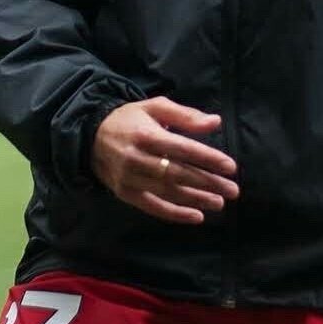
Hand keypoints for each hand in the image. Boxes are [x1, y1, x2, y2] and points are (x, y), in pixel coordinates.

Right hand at [92, 96, 238, 224]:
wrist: (90, 136)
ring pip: (169, 192)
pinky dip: (175, 214)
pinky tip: (196, 216)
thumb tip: (215, 122)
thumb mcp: (155, 107)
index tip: (230, 167)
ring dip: (197, 200)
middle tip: (233, 190)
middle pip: (179, 173)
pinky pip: (153, 207)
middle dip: (208, 183)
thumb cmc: (130, 119)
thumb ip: (185, 115)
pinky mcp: (125, 194)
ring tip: (220, 203)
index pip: (183, 149)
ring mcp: (130, 178)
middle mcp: (138, 158)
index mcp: (147, 134)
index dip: (208, 158)